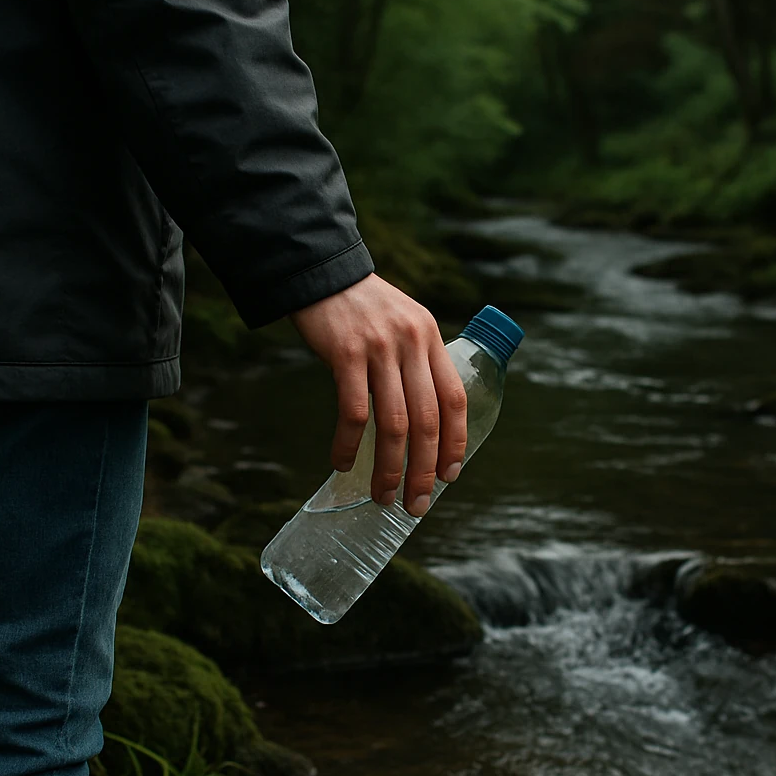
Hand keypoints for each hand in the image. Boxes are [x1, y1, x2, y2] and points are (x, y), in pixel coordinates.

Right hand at [289, 275, 466, 516]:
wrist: (320, 272)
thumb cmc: (361, 307)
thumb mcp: (404, 323)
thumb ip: (417, 361)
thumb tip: (421, 421)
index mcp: (431, 337)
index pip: (455, 399)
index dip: (455, 442)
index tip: (449, 476)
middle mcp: (412, 343)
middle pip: (428, 420)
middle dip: (424, 469)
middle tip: (416, 503)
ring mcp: (380, 348)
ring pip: (394, 423)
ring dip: (390, 467)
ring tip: (383, 495)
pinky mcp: (346, 353)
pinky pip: (353, 411)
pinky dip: (349, 444)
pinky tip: (342, 463)